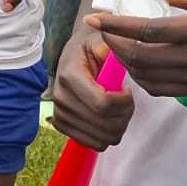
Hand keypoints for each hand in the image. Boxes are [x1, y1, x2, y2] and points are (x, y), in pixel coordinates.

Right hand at [52, 32, 134, 149]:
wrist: (75, 55)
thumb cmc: (93, 48)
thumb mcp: (103, 41)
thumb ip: (112, 47)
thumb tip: (115, 51)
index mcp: (69, 75)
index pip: (103, 104)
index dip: (124, 103)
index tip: (128, 90)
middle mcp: (60, 96)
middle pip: (106, 125)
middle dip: (125, 115)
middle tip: (126, 100)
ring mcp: (59, 113)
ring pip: (103, 139)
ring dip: (118, 126)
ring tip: (118, 108)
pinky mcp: (62, 125)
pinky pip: (94, 144)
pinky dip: (107, 134)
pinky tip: (107, 117)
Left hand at [83, 0, 186, 97]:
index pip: (146, 29)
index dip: (115, 25)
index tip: (94, 18)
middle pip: (140, 57)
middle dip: (115, 44)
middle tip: (105, 30)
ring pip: (147, 77)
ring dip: (126, 62)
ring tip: (119, 45)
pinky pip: (161, 89)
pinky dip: (142, 78)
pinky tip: (140, 64)